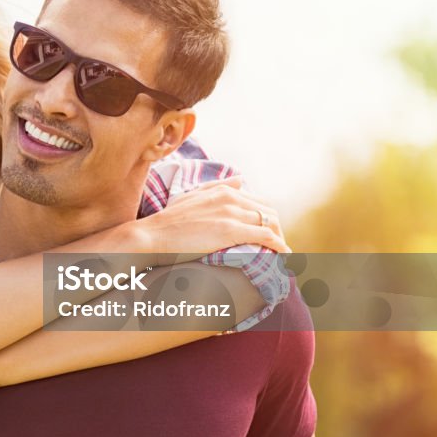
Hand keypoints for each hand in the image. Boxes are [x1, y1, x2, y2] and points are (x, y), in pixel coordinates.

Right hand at [133, 176, 288, 254]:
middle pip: (269, 212)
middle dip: (277, 230)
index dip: (268, 219)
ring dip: (280, 240)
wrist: (153, 235)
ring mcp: (231, 213)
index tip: (268, 234)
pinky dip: (279, 247)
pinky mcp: (231, 230)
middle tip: (277, 248)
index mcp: (223, 190)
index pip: (259, 202)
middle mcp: (231, 197)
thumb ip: (217, 187)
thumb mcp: (192, 196)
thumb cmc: (168, 221)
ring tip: (281, 256)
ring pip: (271, 223)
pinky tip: (284, 257)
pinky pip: (266, 236)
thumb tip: (240, 179)